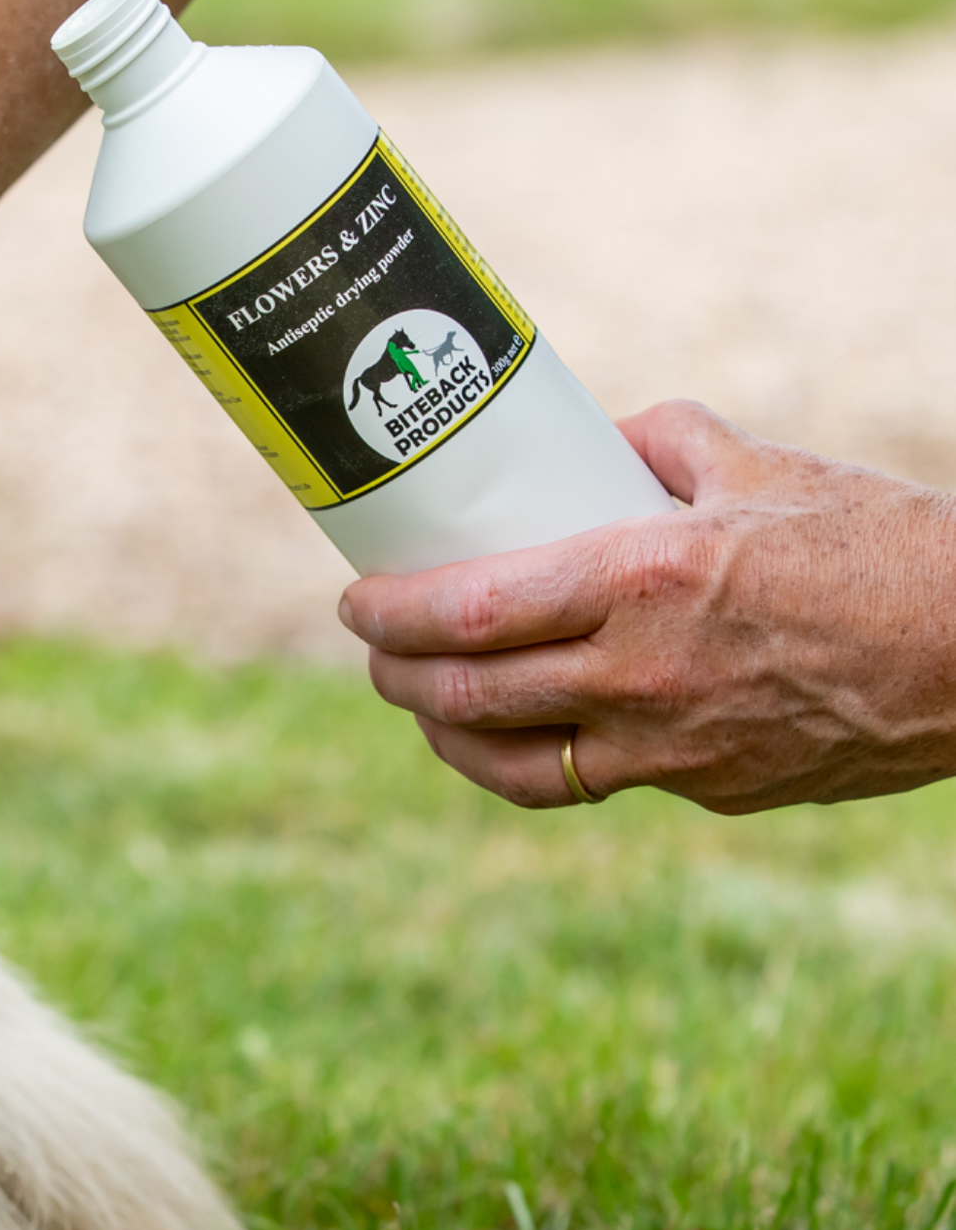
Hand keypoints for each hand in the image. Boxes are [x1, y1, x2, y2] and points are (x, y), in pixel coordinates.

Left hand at [338, 401, 955, 813]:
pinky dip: (539, 757)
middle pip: (466, 697)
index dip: (388, 616)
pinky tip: (529, 730)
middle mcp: (641, 674)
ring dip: (445, 736)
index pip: (466, 614)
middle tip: (373, 650)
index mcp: (639, 579)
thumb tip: (590, 438)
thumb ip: (657, 441)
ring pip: (514, 765)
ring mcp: (675, 749)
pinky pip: (597, 780)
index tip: (357, 601)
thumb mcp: (755, 464)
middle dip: (393, 676)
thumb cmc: (873, 542)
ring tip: (424, 705)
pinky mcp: (712, 791)